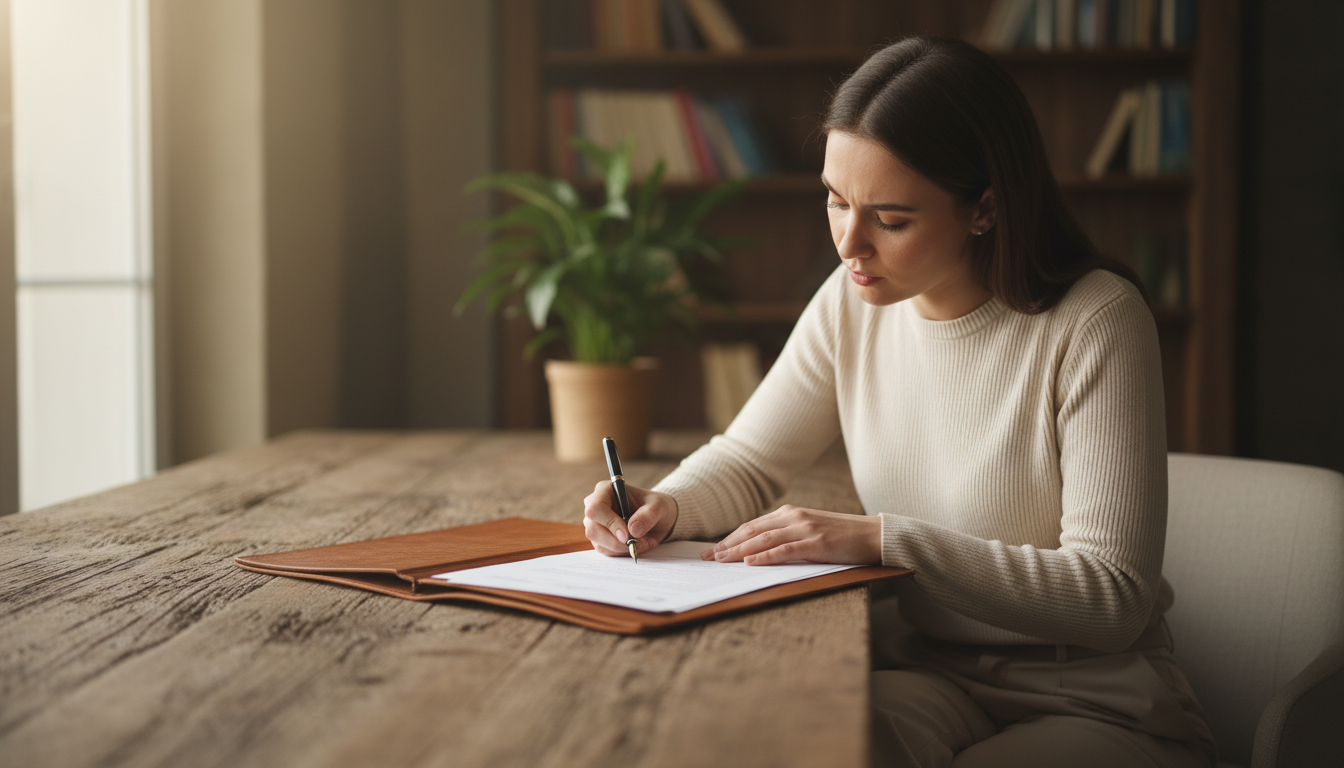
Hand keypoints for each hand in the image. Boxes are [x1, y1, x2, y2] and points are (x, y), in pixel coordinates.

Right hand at [583, 481, 678, 557]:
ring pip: (598, 542)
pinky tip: (633, 544)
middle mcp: (596, 506)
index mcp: (606, 490)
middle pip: (593, 529)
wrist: (658, 519)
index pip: (595, 508)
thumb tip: (633, 530)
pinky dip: (620, 552)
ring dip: (619, 548)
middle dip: (614, 541)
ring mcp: (595, 523)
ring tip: (639, 542)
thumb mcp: (659, 506)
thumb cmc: (656, 506)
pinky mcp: (600, 537)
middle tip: (633, 544)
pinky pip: (604, 550)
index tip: (627, 535)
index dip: (609, 523)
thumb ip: (648, 515)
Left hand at [700, 505, 880, 565]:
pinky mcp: (817, 543)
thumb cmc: (841, 537)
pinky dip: (766, 556)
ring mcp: (805, 529)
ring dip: (740, 551)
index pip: (752, 525)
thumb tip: (757, 552)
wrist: (873, 535)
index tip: (713, 550)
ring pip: (764, 540)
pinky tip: (751, 562)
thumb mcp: (809, 531)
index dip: (730, 537)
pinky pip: (786, 550)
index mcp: (790, 513)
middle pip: (752, 531)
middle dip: (728, 544)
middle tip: (708, 558)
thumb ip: (786, 536)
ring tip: (722, 560)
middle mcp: (794, 517)